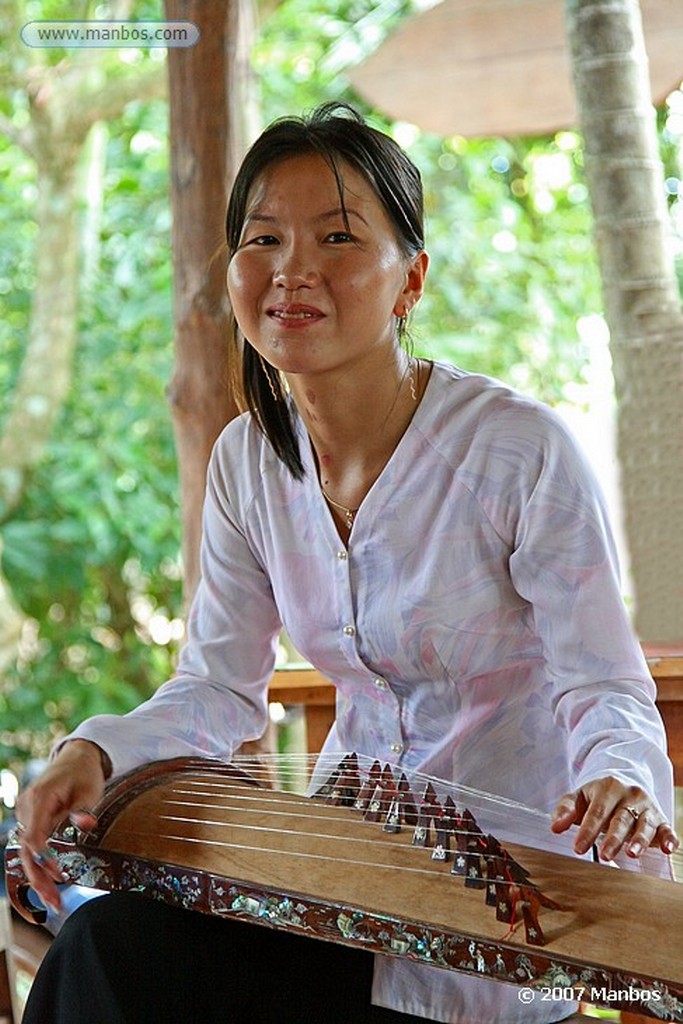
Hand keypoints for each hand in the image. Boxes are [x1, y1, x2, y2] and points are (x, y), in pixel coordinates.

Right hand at [14, 740, 107, 911]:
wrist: (76, 758)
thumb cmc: (84, 773)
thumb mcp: (90, 789)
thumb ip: (84, 809)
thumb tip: (86, 824)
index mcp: (39, 799)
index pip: (34, 835)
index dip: (42, 858)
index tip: (57, 875)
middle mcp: (26, 808)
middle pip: (26, 849)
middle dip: (38, 878)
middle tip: (54, 902)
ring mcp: (26, 815)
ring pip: (25, 852)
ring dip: (37, 877)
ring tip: (53, 902)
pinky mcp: (31, 820)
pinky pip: (30, 846)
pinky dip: (37, 866)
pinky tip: (47, 886)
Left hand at [551, 776, 679, 860]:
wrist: (624, 784)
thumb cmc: (597, 797)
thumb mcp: (579, 797)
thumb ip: (565, 810)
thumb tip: (555, 827)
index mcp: (607, 787)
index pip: (597, 811)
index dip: (587, 830)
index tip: (578, 848)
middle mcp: (630, 795)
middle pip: (621, 818)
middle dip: (613, 838)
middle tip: (604, 855)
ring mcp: (647, 807)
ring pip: (645, 824)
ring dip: (639, 840)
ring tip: (631, 853)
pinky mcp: (661, 818)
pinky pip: (667, 828)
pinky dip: (670, 838)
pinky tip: (668, 849)